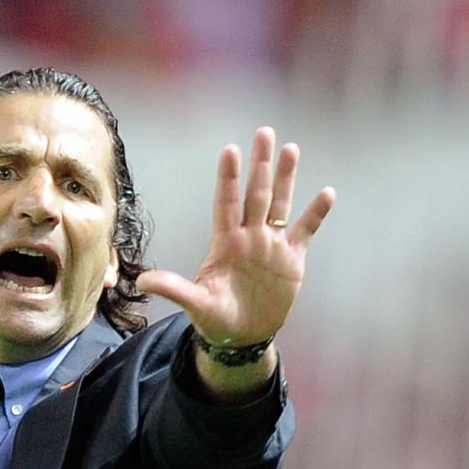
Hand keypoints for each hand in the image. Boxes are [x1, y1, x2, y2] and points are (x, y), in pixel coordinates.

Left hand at [137, 127, 334, 346]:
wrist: (243, 336)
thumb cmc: (215, 318)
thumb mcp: (194, 303)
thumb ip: (172, 288)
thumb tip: (140, 281)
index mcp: (226, 242)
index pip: (226, 203)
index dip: (228, 178)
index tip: (230, 151)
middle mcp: (250, 237)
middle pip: (256, 194)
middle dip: (260, 165)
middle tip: (264, 132)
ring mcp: (272, 245)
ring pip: (281, 203)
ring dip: (287, 178)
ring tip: (291, 149)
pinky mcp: (292, 259)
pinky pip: (305, 231)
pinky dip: (316, 213)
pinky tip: (327, 193)